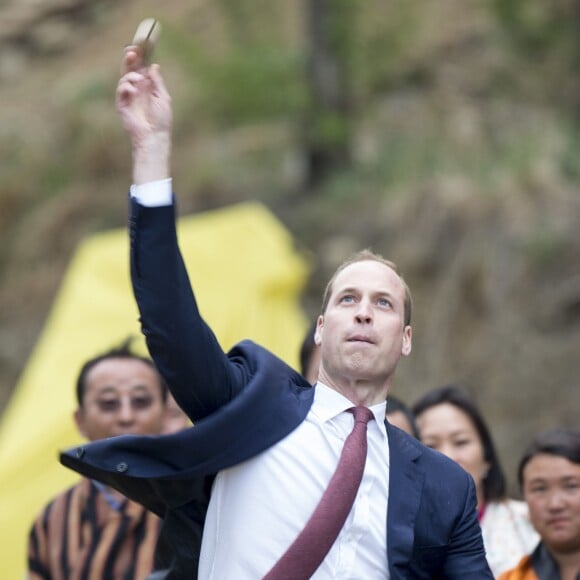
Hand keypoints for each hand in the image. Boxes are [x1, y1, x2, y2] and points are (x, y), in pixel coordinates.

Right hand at [116, 46, 171, 182]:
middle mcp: (138, 90)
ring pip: (124, 78)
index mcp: (148, 87)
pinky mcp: (122, 105)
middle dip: (129, 59)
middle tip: (131, 52)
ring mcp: (129, 97)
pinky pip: (121, 90)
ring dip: (131, 76)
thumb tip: (154, 65)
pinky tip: (133, 90)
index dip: (140, 58)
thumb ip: (157, 82)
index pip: (141, 68)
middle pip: (130, 70)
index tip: (140, 47)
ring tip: (139, 81)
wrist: (154, 136)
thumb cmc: (162, 120)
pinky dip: (126, 86)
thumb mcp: (163, 97)